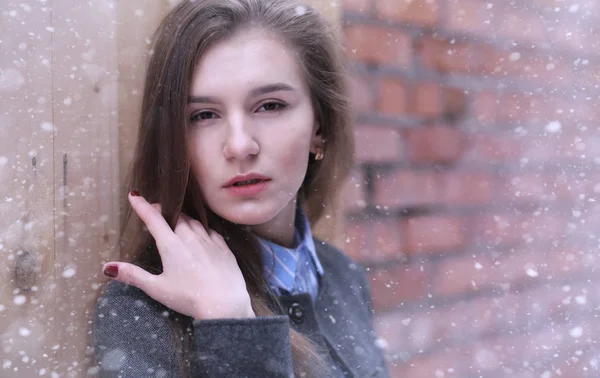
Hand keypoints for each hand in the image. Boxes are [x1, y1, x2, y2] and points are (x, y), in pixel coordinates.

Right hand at [102, 191, 254, 319]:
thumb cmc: (189, 297)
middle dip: (164, 211)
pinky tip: (201, 233)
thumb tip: (107, 268)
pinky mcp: (223, 247)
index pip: (154, 219)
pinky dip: (202, 228)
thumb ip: (133, 275)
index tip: (135, 195)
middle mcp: (190, 238)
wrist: (225, 303)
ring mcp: (209, 241)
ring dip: (183, 218)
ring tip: (177, 220)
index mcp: (171, 245)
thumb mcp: (157, 288)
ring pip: (194, 221)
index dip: (142, 206)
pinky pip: (210, 231)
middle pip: (175, 217)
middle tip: (157, 211)